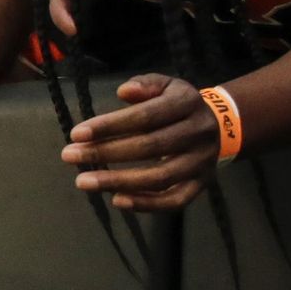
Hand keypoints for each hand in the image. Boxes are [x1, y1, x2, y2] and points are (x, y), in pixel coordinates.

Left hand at [60, 73, 220, 211]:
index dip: (110, 125)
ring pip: (160, 178)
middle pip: (149, 146)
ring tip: (83, 181)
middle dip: (105, 152)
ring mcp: (202, 162)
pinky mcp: (202, 184)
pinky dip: (146, 204)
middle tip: (69, 156)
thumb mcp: (166, 85)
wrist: (221, 126)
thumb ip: (145, 85)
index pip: (146, 116)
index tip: (76, 134)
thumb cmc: (178, 104)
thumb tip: (123, 92)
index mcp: (187, 103)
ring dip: (118, 182)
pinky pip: (174, 200)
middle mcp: (198, 133)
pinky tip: (116, 200)